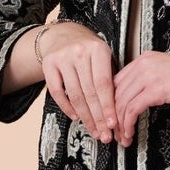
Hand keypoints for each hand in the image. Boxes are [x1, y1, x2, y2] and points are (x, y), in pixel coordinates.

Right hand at [37, 22, 119, 144]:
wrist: (64, 35)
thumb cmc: (89, 51)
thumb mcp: (104, 58)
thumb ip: (111, 79)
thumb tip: (120, 110)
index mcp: (98, 49)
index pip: (104, 84)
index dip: (108, 106)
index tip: (113, 124)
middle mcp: (80, 52)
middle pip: (89, 92)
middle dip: (98, 117)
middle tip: (104, 133)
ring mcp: (62, 57)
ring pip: (75, 95)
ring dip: (85, 117)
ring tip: (93, 130)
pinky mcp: (49, 64)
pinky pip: (57, 92)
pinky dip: (66, 107)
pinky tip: (76, 117)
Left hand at [113, 50, 169, 144]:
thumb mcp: (169, 73)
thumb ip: (152, 81)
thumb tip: (141, 97)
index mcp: (145, 59)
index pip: (117, 81)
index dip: (112, 102)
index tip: (113, 117)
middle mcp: (144, 64)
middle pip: (115, 93)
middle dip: (112, 116)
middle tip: (114, 132)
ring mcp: (149, 75)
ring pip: (121, 102)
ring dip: (119, 124)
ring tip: (123, 137)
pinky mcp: (156, 89)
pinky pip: (132, 109)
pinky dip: (128, 124)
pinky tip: (130, 133)